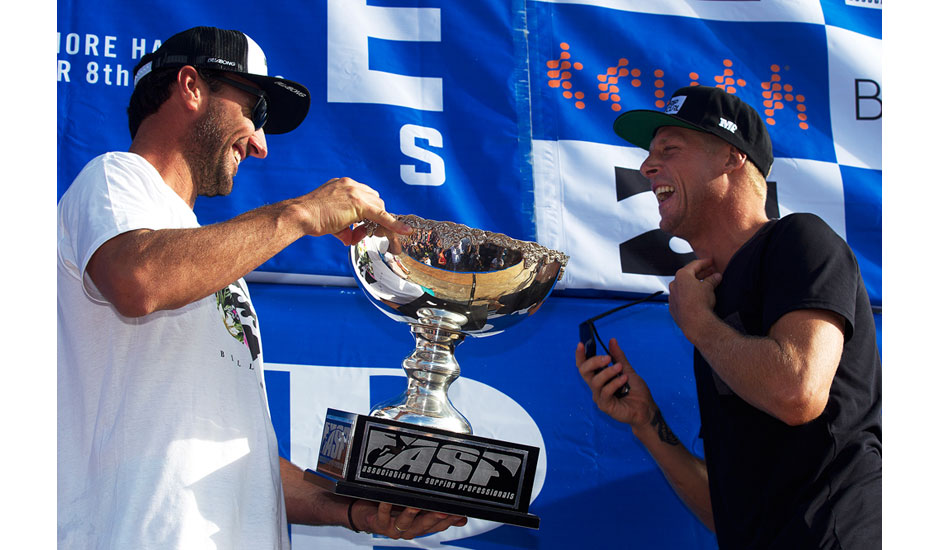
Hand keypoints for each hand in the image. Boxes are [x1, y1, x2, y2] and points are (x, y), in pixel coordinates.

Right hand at [295, 177, 411, 244]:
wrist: (301, 215)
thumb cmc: (310, 217)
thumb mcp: (330, 219)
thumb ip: (344, 226)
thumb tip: (351, 237)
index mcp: (343, 185)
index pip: (365, 196)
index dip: (368, 212)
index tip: (366, 222)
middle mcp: (351, 185)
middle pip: (375, 201)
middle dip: (373, 218)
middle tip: (363, 231)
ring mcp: (355, 192)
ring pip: (378, 208)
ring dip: (373, 224)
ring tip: (356, 234)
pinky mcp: (359, 204)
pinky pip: (382, 215)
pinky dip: (393, 224)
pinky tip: (404, 230)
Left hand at [350, 500, 466, 539]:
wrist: (364, 516)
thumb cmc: (393, 511)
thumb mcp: (418, 512)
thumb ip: (438, 514)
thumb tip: (462, 518)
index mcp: (419, 527)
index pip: (438, 526)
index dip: (449, 520)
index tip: (459, 511)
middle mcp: (408, 530)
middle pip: (423, 526)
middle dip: (433, 519)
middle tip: (442, 511)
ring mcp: (393, 528)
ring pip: (404, 523)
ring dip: (410, 514)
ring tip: (416, 505)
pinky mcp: (378, 523)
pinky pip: (382, 515)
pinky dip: (385, 507)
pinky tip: (388, 499)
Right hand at [575, 338, 656, 429]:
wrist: (646, 407)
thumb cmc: (636, 391)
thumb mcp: (627, 369)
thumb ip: (618, 356)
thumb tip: (612, 340)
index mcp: (599, 377)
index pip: (584, 366)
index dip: (580, 356)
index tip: (580, 344)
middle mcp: (596, 387)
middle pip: (584, 372)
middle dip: (593, 362)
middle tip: (607, 358)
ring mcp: (599, 397)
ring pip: (595, 381)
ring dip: (608, 372)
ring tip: (620, 368)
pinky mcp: (605, 406)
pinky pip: (605, 392)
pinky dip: (614, 383)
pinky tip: (624, 379)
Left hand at [668, 258, 720, 342]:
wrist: (695, 322)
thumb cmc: (699, 304)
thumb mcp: (709, 287)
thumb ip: (712, 280)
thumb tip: (716, 277)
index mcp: (681, 276)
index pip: (694, 265)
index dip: (704, 263)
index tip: (710, 262)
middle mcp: (674, 285)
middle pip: (688, 276)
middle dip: (700, 274)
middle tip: (710, 272)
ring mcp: (672, 297)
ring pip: (684, 287)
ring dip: (694, 285)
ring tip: (705, 285)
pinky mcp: (674, 308)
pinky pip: (681, 298)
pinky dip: (689, 296)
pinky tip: (697, 298)